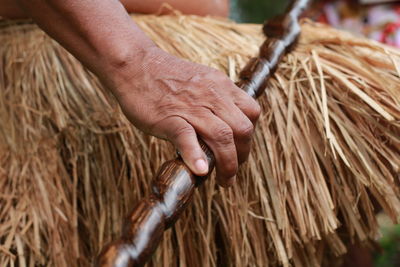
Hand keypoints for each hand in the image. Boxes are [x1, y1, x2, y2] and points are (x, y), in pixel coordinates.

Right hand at [109, 47, 260, 186]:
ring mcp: (191, 107)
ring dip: (227, 164)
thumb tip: (222, 126)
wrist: (135, 64)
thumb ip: (214, 100)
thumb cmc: (165, 77)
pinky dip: (195, 155)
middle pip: (243, 129)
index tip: (239, 148)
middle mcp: (212, 96)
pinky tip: (199, 171)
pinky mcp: (169, 118)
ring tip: (224, 181)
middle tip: (231, 170)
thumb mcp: (201, 81)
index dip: (250, 134)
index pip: (251, 111)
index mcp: (221, 86)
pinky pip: (187, 137)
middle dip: (242, 155)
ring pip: (222, 136)